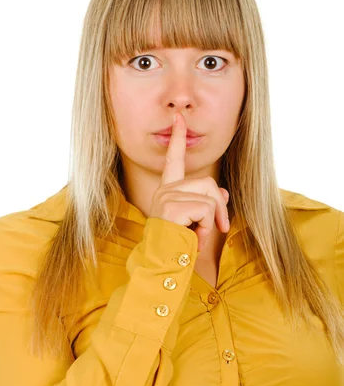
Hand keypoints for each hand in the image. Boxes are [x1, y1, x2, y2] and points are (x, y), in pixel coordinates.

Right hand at [149, 111, 229, 251]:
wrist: (163, 267)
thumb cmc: (179, 249)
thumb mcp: (198, 224)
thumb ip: (208, 205)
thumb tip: (222, 192)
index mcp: (168, 191)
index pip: (174, 160)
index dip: (178, 139)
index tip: (178, 118)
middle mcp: (165, 190)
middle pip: (208, 183)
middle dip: (220, 207)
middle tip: (218, 228)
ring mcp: (167, 196)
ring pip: (210, 197)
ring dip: (213, 220)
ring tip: (198, 237)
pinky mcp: (172, 206)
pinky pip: (206, 209)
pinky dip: (208, 227)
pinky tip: (194, 238)